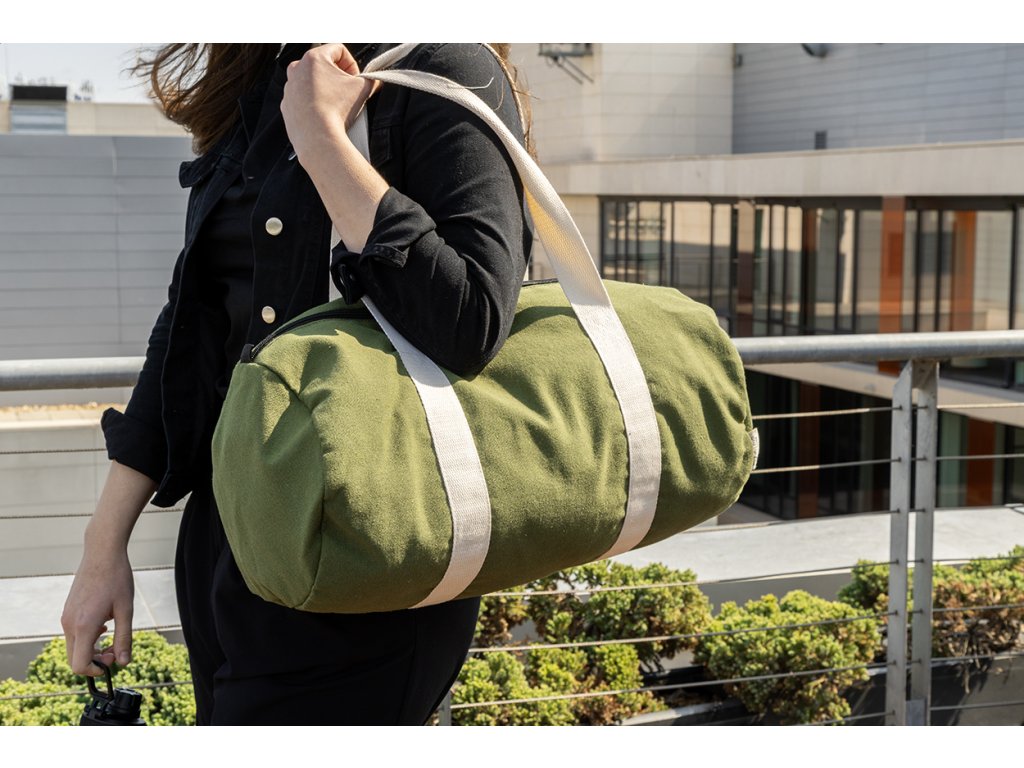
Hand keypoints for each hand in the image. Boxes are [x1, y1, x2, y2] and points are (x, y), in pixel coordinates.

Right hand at [61, 543, 134, 675]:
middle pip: (74, 659)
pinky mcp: (67, 611)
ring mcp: (66, 617)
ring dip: (91, 649)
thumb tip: (124, 662)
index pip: (79, 665)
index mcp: (83, 626)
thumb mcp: (126, 611)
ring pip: (74, 646)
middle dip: (95, 661)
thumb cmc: (116, 579)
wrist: (102, 554)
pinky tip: (104, 625)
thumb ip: (124, 639)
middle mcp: (69, 624)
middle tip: (115, 650)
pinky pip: (73, 634)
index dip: (96, 670)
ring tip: (112, 635)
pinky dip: (87, 637)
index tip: (113, 660)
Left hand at [280, 44, 375, 163]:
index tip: (355, 79)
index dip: (352, 64)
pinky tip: (324, 114)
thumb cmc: (336, 110)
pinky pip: (303, 99)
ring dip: (325, 89)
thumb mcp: (363, 89)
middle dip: (337, 76)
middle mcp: (297, 69)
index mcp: (314, 58)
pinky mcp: (287, 105)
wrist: (318, 137)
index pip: (338, 49)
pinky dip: (314, 104)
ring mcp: (290, 88)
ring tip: (335, 104)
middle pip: (323, 65)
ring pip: (312, 82)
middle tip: (347, 91)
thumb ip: (371, 79)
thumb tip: (375, 80)